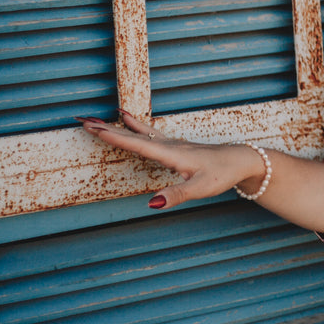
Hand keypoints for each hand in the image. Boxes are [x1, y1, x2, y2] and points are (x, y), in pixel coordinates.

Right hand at [78, 110, 264, 210]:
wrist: (241, 160)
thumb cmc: (222, 174)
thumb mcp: (200, 188)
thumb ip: (176, 195)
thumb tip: (150, 204)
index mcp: (171, 154)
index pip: (137, 145)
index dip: (114, 136)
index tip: (92, 128)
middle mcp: (168, 145)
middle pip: (133, 136)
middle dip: (106, 129)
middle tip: (82, 120)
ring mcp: (172, 144)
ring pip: (139, 133)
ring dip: (116, 127)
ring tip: (96, 119)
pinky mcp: (176, 146)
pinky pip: (148, 134)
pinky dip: (134, 126)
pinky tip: (128, 119)